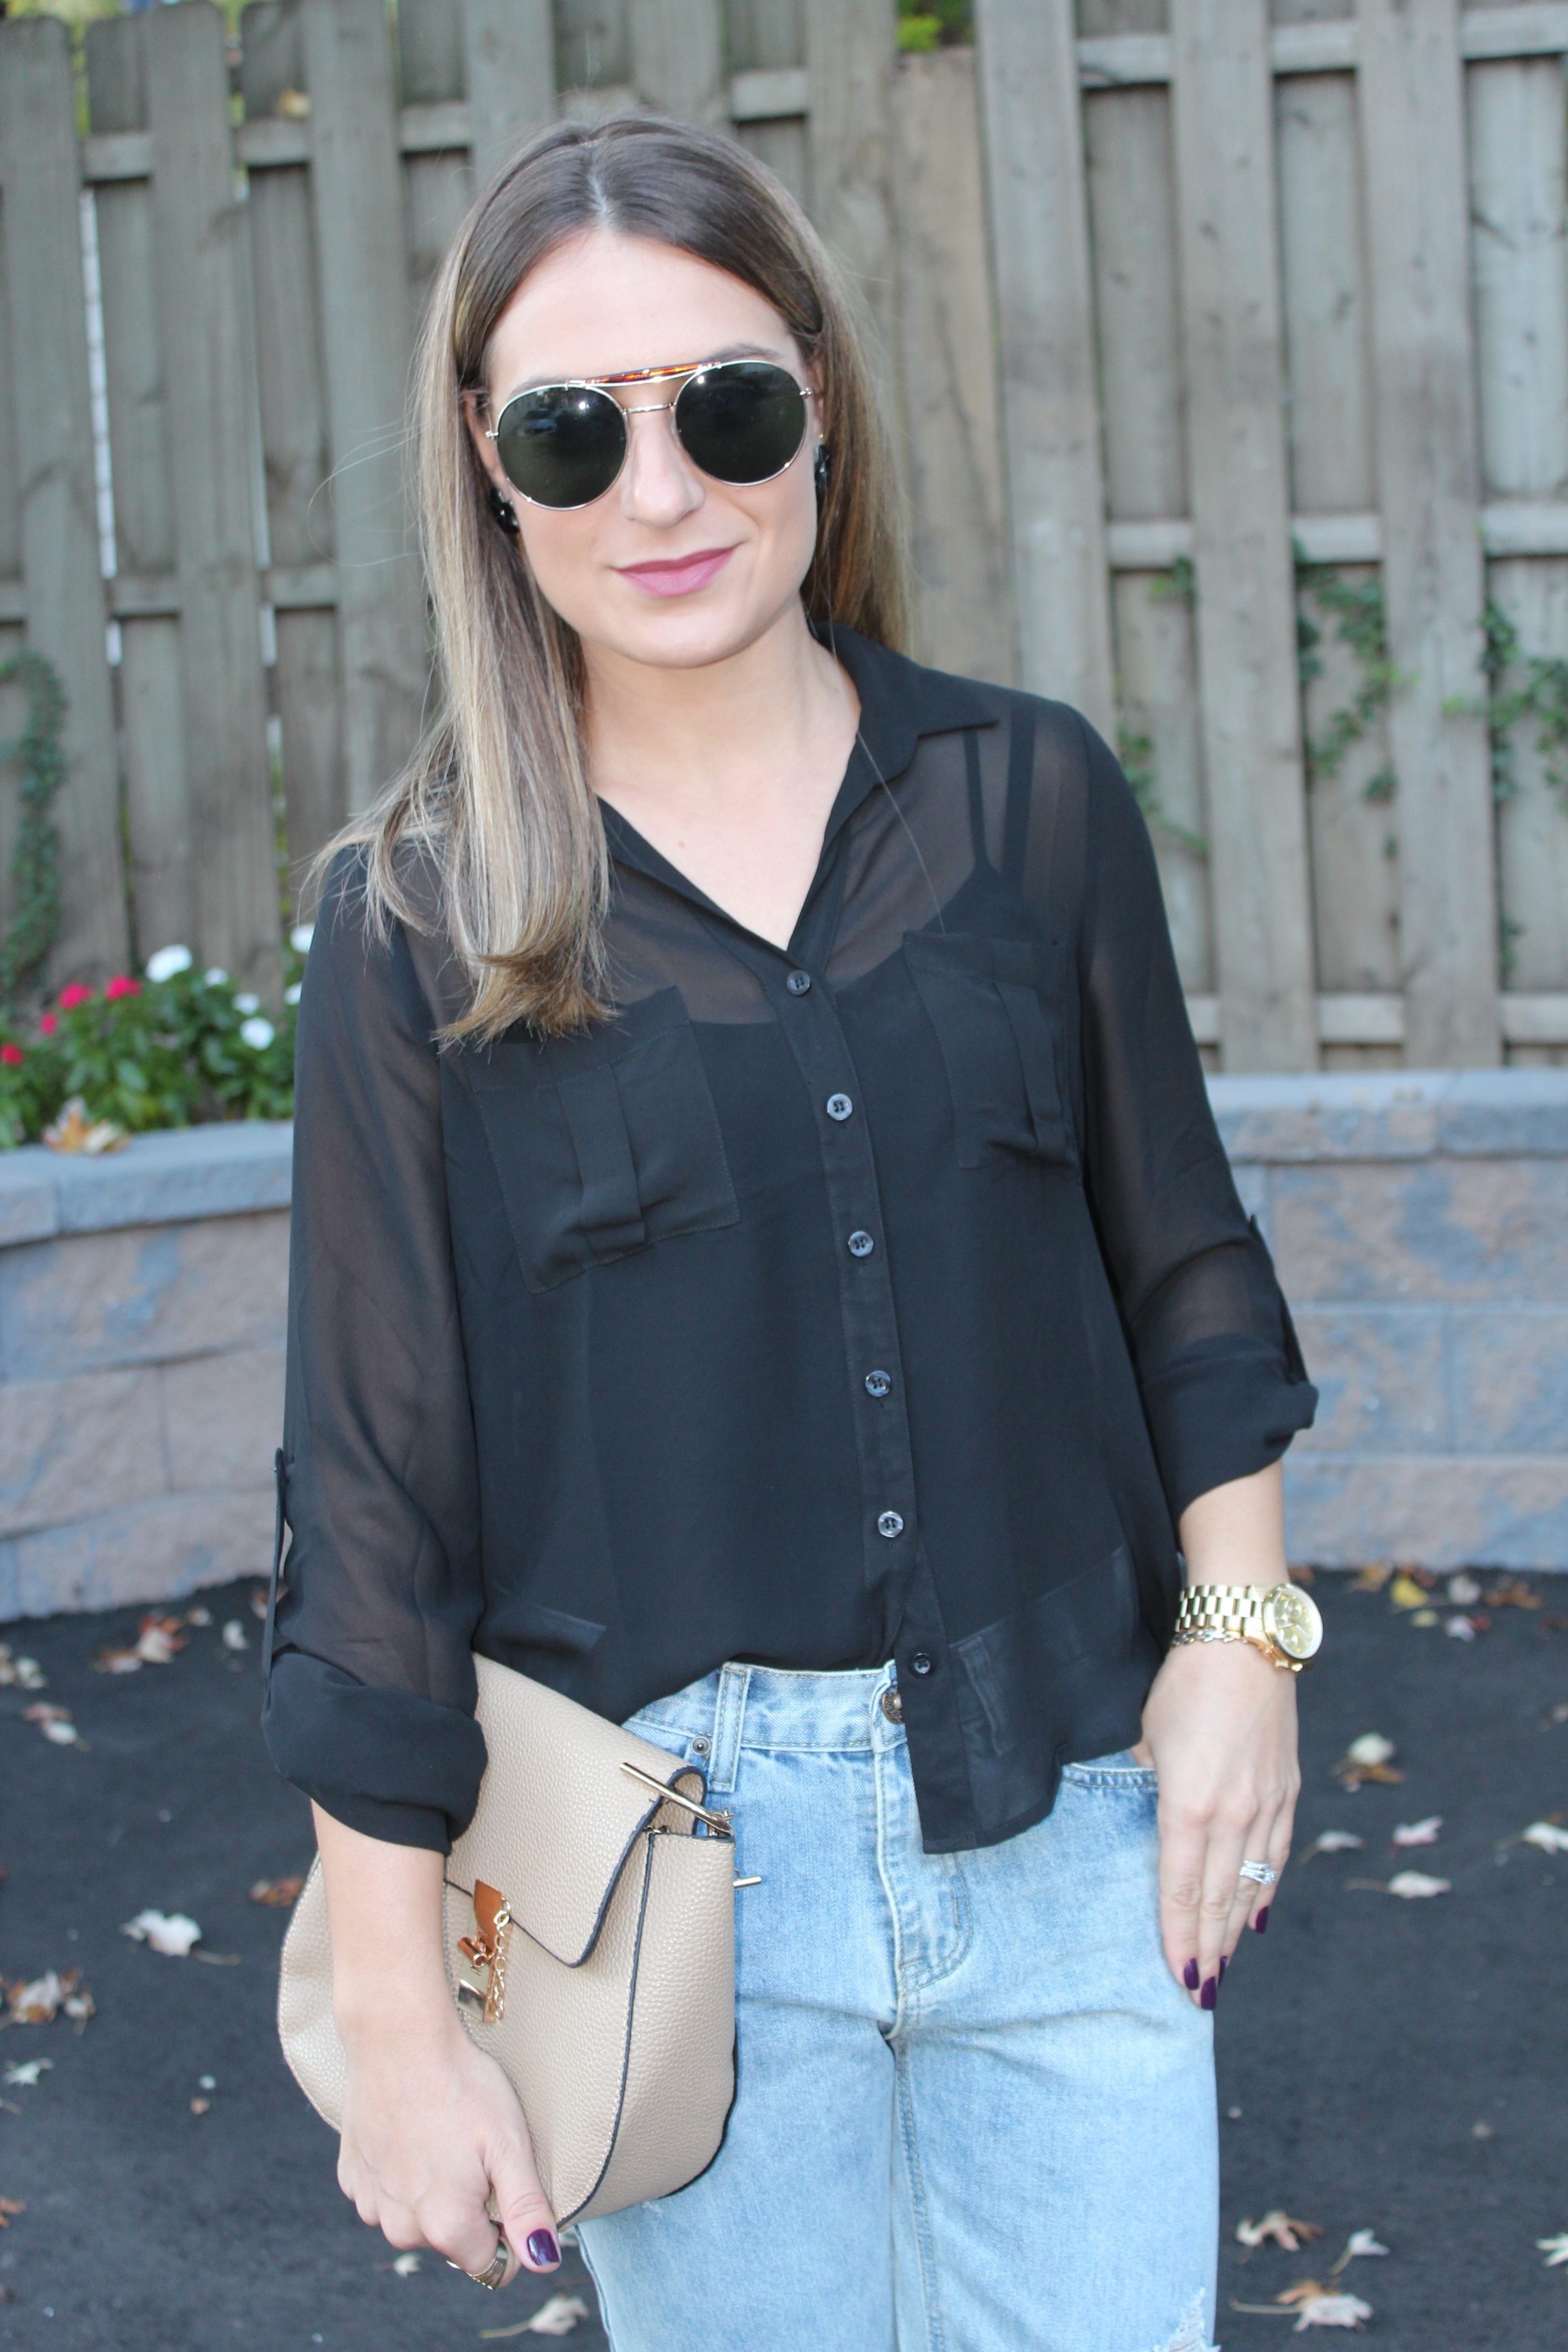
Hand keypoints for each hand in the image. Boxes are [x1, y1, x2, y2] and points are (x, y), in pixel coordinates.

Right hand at [336, 2005, 560, 2286]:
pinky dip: (402, 2173)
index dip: (508, 2230)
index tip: (505, 2184)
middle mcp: (401, 2229)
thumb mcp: (509, 2144)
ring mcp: (371, 2204)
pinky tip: (411, 2132)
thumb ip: (527, 2209)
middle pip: (453, 2241)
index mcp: (445, 2227)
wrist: (397, 2037)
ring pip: (418, 2218)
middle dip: (470, 2208)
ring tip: (442, 2136)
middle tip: (473, 2149)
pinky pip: (388, 2194)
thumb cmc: (462, 2085)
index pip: (492, 2266)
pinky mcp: (351, 2177)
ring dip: (434, 2191)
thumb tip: (544, 2261)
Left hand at [1132, 1636, 1298, 2006]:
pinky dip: (1265, 1889)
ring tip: (1222, 1967)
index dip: (1179, 1938)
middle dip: (1207, 1950)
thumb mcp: (1144, 1735)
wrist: (1244, 1638)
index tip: (1177, 1978)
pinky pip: (1276, 1854)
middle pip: (1220, 1899)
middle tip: (1199, 1994)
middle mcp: (1234, 1814)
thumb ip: (1141, 1783)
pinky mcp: (1287, 1789)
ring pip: (1252, 1883)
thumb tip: (1140, 1813)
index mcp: (1189, 1804)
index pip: (1182, 1889)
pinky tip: (1256, 1915)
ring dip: (1236, 1929)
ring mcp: (1267, 1803)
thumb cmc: (1183, 1682)